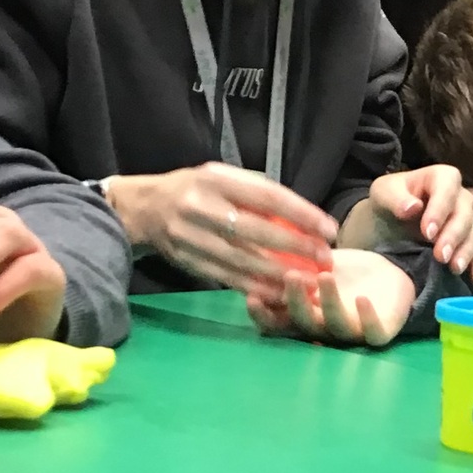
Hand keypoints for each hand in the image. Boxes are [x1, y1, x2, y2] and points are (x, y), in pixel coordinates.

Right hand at [105, 164, 335, 295]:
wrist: (144, 208)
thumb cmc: (197, 191)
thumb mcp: (222, 178)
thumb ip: (257, 194)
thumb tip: (305, 218)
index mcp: (215, 179)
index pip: (267, 197)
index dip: (302, 215)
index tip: (329, 229)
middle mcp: (200, 206)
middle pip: (256, 231)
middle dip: (295, 248)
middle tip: (325, 260)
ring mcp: (190, 236)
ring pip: (242, 260)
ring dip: (280, 274)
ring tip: (310, 282)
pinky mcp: (187, 261)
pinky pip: (227, 278)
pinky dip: (256, 288)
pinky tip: (280, 294)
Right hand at [246, 249, 415, 348]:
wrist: (389, 276)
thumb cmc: (346, 272)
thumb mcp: (316, 264)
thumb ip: (292, 263)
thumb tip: (262, 244)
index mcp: (305, 314)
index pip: (277, 320)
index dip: (263, 315)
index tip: (251, 297)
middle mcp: (324, 328)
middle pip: (305, 322)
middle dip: (296, 301)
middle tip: (291, 275)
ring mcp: (352, 332)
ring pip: (336, 324)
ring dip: (329, 302)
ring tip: (325, 276)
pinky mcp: (380, 332)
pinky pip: (374, 333)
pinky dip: (368, 318)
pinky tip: (361, 299)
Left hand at [340, 165, 472, 286]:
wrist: (388, 219)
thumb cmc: (388, 201)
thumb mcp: (382, 192)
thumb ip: (394, 197)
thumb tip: (413, 208)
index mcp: (439, 178)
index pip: (448, 188)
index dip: (441, 209)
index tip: (428, 232)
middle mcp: (458, 198)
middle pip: (464, 214)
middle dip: (453, 236)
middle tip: (441, 256)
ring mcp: (465, 220)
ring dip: (466, 252)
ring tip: (454, 269)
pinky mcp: (466, 241)